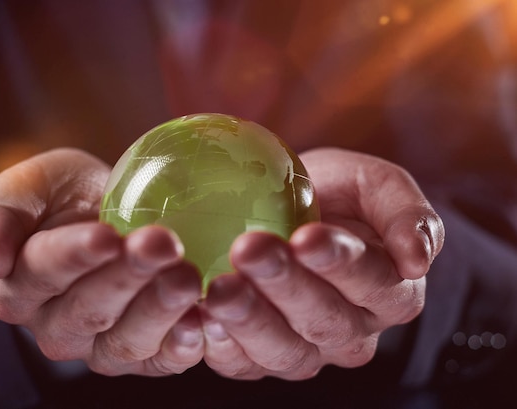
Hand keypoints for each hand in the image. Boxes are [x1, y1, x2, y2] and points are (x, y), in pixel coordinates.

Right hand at [0, 148, 203, 375]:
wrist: (104, 209)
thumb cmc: (62, 197)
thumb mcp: (25, 189)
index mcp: (19, 287)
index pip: (43, 273)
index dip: (74, 257)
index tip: (107, 235)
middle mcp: (56, 327)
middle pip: (90, 310)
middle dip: (128, 277)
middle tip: (162, 243)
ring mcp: (101, 346)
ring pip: (127, 341)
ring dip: (160, 309)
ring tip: (188, 277)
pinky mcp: (144, 354)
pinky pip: (162, 359)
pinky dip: (184, 343)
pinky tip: (203, 319)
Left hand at [200, 147, 443, 379]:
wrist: (290, 213)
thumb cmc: (336, 195)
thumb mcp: (375, 184)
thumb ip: (405, 212)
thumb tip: (418, 259)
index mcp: (389, 290)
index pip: (374, 282)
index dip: (342, 263)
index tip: (307, 236)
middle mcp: (352, 331)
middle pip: (325, 321)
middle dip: (286, 286)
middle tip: (250, 249)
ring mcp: (307, 351)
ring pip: (285, 352)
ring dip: (250, 321)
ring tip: (220, 288)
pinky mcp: (260, 359)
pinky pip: (243, 365)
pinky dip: (220, 345)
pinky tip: (200, 317)